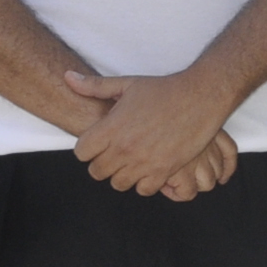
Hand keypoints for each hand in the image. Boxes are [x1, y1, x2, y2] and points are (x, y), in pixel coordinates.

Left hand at [65, 68, 239, 194]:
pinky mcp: (164, 170)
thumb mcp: (127, 84)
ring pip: (118, 183)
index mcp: (111, 127)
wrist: (200, 97)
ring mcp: (143, 161)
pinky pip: (143, 190)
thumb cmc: (164, 90)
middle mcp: (124, 147)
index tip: (97, 144)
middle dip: (103, 164)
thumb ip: (94, 86)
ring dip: (122, 174)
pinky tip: (149, 169)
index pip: (81, 152)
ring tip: (132, 162)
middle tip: (115, 153)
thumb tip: (67, 77)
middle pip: (97, 171)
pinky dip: (144, 182)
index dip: (87, 148)